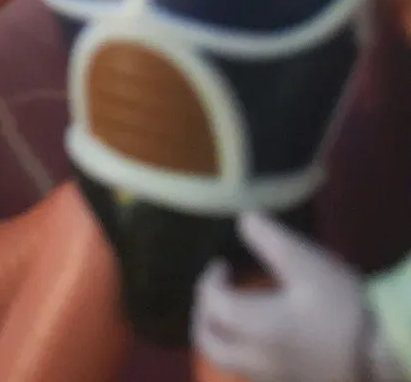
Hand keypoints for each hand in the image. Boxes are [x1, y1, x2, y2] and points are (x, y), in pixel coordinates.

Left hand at [192, 212, 370, 381]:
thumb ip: (269, 238)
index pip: (212, 304)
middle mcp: (256, 358)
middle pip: (209, 343)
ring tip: (232, 310)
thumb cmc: (341, 306)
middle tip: (214, 292)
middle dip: (202, 315)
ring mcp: (273, 377)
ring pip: (227, 360)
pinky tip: (259, 332)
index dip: (209, 280)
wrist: (381, 353)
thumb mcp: (305, 262)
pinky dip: (241, 350)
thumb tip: (243, 219)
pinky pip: (249, 369)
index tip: (222, 264)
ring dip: (220, 334)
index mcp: (254, 327)